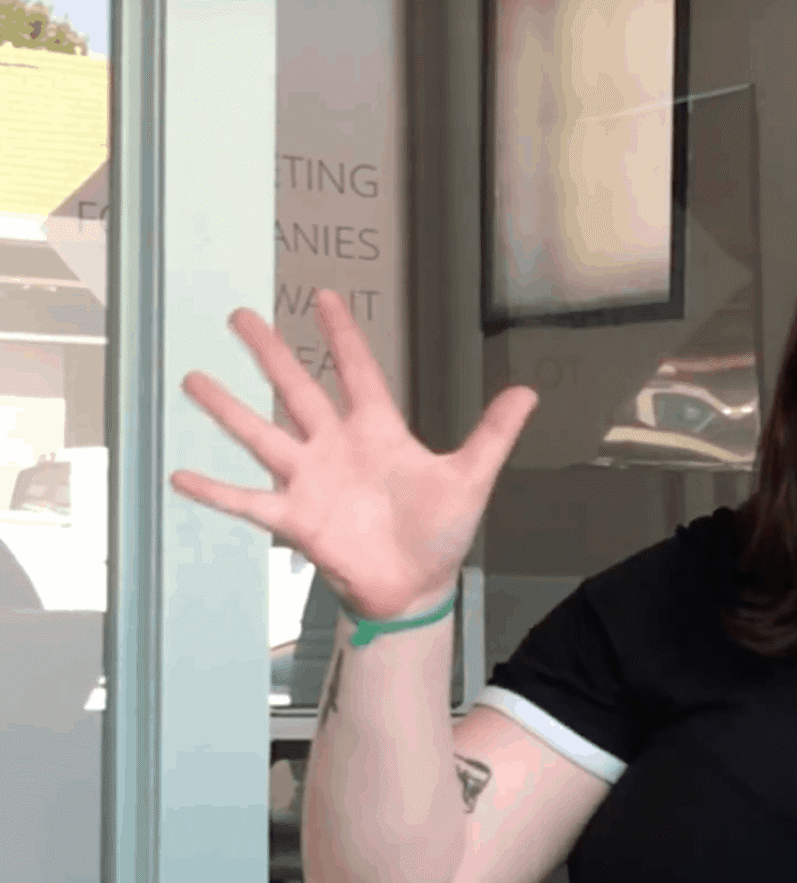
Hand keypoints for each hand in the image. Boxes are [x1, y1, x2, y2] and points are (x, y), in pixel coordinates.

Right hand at [169, 288, 538, 620]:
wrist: (418, 587)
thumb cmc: (441, 532)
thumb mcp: (471, 477)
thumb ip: (493, 433)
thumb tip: (529, 392)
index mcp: (378, 430)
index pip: (358, 371)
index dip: (342, 335)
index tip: (324, 295)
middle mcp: (337, 446)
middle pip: (297, 390)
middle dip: (270, 353)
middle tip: (239, 314)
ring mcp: (311, 480)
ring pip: (262, 435)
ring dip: (229, 409)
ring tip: (193, 379)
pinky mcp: (296, 519)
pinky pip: (250, 501)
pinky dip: (217, 491)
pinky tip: (181, 475)